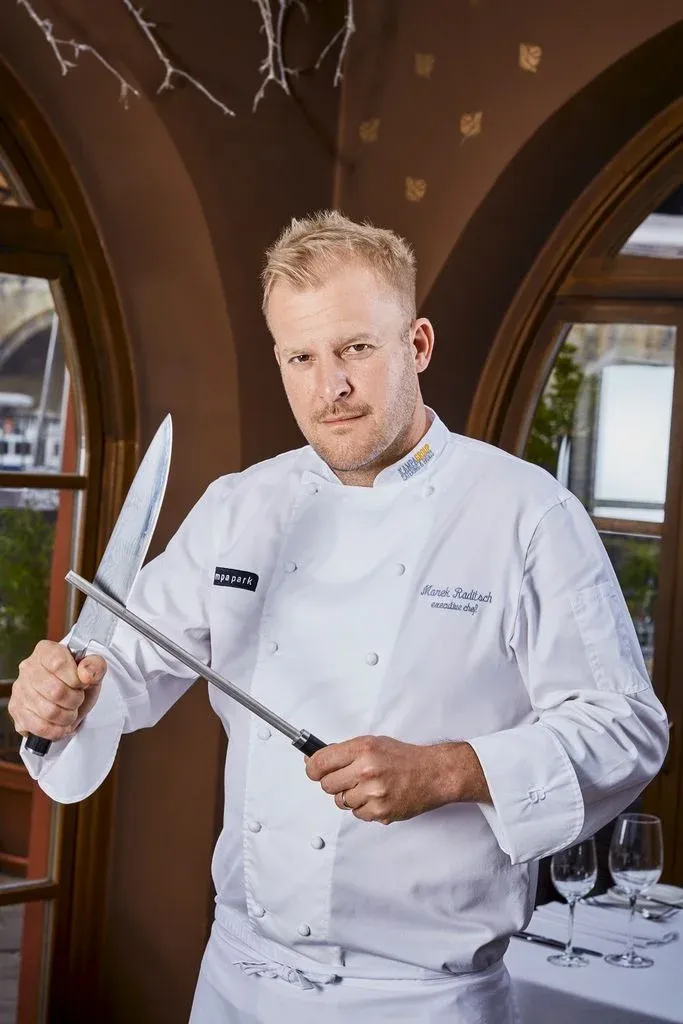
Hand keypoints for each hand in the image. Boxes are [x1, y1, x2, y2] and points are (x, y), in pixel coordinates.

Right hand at [8, 640, 106, 744]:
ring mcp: (20, 690)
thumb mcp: (93, 669)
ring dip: (67, 716)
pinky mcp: (17, 711)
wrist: (68, 696)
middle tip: (78, 699)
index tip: (82, 683)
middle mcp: (28, 668)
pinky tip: (62, 725)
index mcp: (46, 651)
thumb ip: (95, 666)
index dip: (75, 678)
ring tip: (70, 711)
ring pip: (48, 712)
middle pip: (55, 691)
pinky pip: (39, 727)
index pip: (58, 663)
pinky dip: (57, 730)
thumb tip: (86, 674)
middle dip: (74, 700)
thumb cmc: (77, 680)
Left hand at [305, 735, 487, 824]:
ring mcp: (373, 793)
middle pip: (327, 785)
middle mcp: (366, 770)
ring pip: (341, 801)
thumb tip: (315, 761)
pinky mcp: (380, 812)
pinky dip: (364, 808)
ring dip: (351, 796)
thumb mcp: (373, 743)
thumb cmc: (405, 758)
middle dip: (335, 782)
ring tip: (369, 787)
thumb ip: (345, 752)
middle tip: (349, 778)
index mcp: (362, 749)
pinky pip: (357, 814)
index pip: (320, 762)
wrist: (433, 773)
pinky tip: (378, 797)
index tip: (313, 770)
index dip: (312, 768)